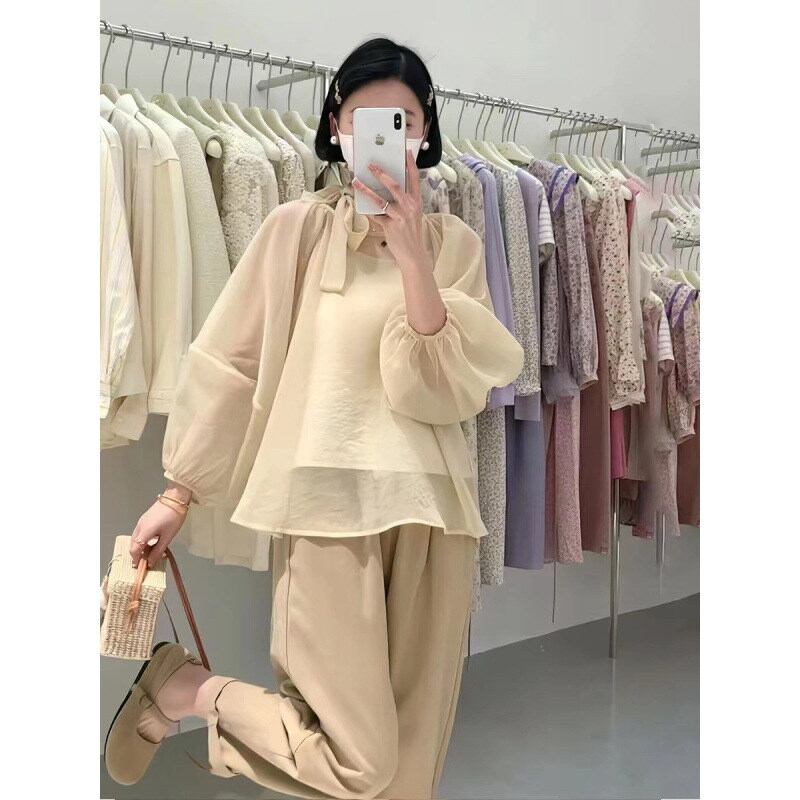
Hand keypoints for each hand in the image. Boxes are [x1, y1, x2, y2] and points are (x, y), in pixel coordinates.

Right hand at [129, 496, 187, 567]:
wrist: (175, 498)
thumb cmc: (174, 517)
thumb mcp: (168, 537)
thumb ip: (158, 550)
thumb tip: (150, 561)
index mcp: (144, 532)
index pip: (134, 550)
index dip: (136, 560)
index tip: (140, 567)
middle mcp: (139, 527)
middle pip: (133, 544)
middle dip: (137, 554)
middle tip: (145, 562)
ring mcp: (141, 522)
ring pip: (135, 538)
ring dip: (139, 547)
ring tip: (149, 554)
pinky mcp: (144, 518)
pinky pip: (139, 532)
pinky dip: (142, 540)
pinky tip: (150, 543)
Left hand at [352, 149, 432, 270]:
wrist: (413, 255)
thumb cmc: (412, 235)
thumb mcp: (413, 216)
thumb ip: (403, 204)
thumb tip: (388, 194)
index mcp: (417, 202)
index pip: (414, 179)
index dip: (411, 164)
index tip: (407, 152)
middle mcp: (409, 207)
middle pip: (394, 185)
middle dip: (381, 173)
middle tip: (371, 165)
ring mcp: (400, 216)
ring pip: (380, 199)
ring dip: (366, 190)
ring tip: (357, 182)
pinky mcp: (390, 225)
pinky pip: (376, 215)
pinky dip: (368, 210)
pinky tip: (361, 205)